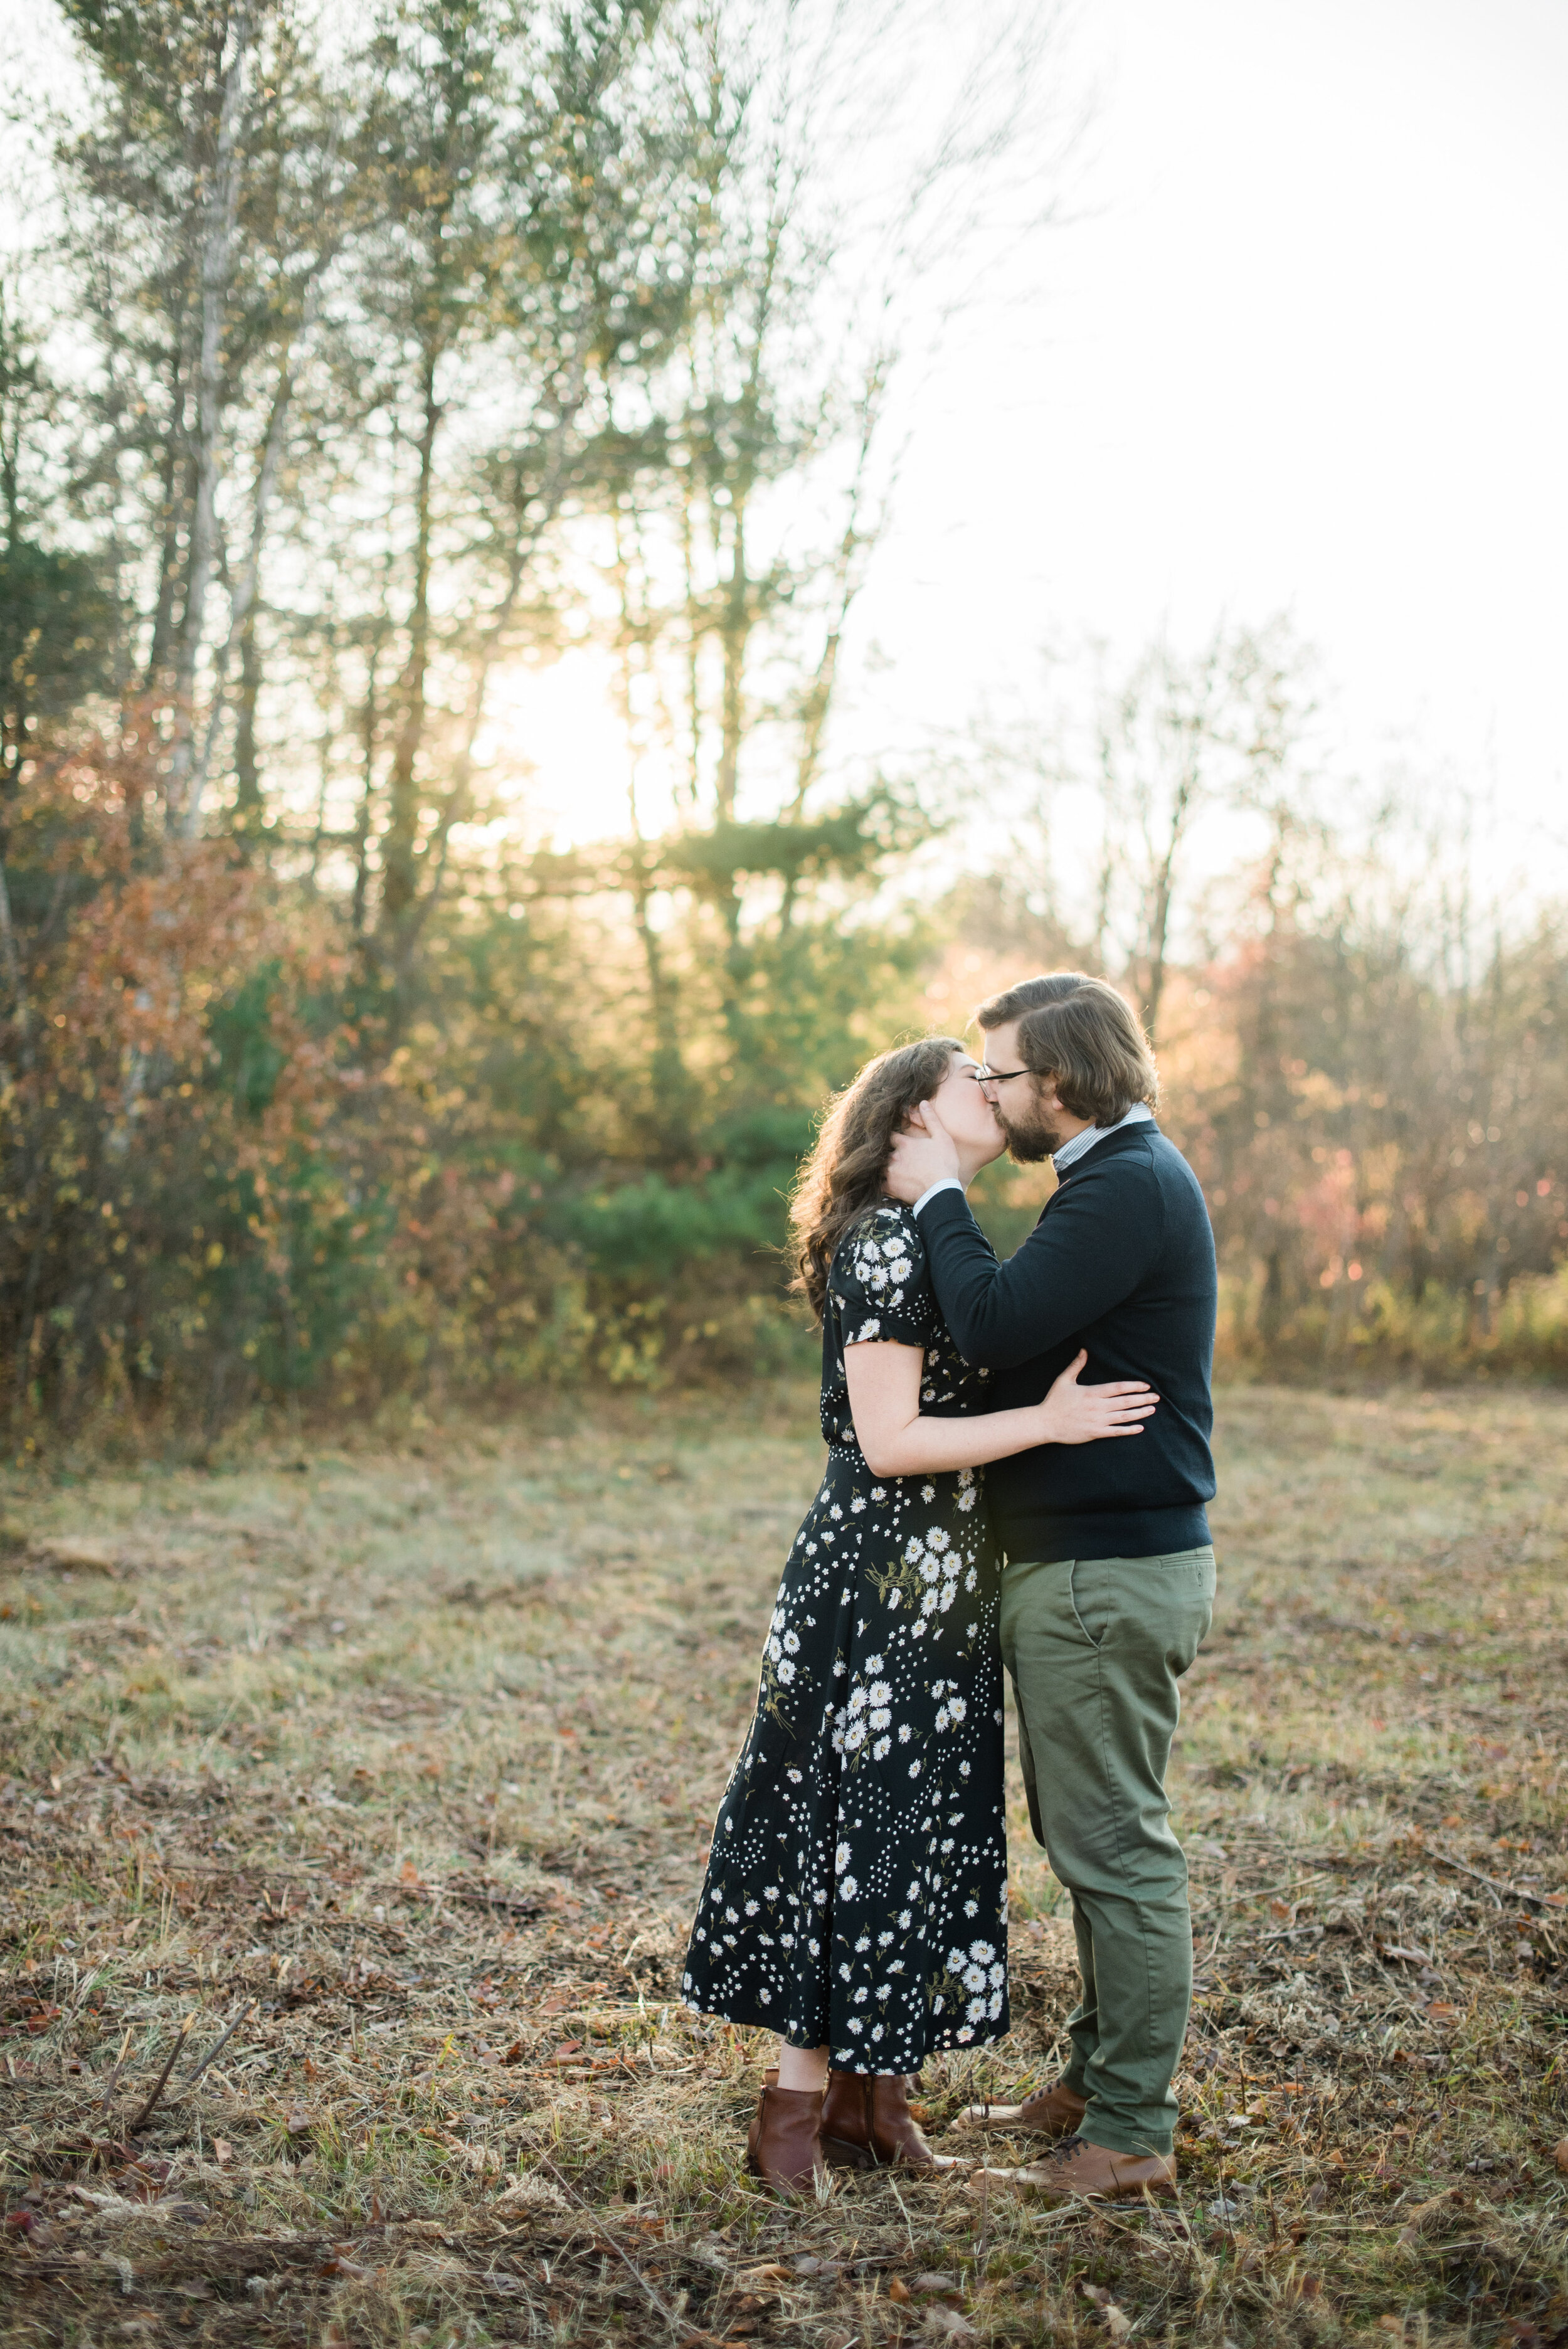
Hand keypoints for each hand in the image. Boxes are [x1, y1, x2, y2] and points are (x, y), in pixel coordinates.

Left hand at [884, 1101, 961, 1203]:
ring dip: (882, 1166)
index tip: (893, 1138)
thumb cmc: (944, 1163)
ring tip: (888, 1168)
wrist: (941, 1191)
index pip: (890, 1134)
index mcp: (904, 1143)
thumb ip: (931, 1120)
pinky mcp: (889, 1187)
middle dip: (885, 1152)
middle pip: (882, 1151)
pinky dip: (881, 1182)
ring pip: (878, 1166)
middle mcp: (893, 1156)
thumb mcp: (942, 1138)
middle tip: (890, 1155)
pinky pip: (879, 1184)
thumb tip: (923, 1102)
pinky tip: (884, 1183)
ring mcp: (890, 1172)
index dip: (891, 1136)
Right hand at [1034, 1350, 1156, 1444]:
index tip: (1146, 1386)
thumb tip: (1084, 1350)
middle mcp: (1098, 1406)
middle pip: (1125, 1402)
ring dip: (1140, 1413)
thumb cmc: (1054, 1400)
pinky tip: (1140, 1428)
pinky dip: (1129, 1430)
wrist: (1045, 1423)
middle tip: (1156, 1398)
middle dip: (1143, 1399)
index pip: (1118, 1388)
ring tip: (1152, 1410)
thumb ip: (1076, 1365)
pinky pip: (1116, 1432)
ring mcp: (1098, 1421)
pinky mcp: (1095, 1433)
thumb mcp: (1064, 1380)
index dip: (1134, 1386)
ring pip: (1124, 1416)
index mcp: (1092, 1392)